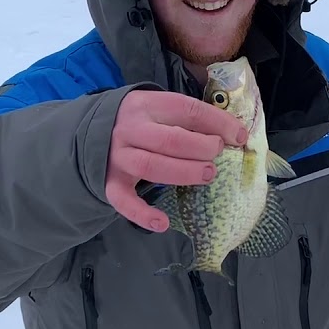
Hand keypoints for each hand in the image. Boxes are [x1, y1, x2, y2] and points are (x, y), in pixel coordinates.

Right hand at [106, 89, 247, 231]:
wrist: (90, 130)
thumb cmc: (140, 121)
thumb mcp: (158, 107)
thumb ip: (188, 118)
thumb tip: (232, 132)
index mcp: (146, 105)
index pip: (187, 110)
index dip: (216, 123)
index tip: (238, 136)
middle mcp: (130, 129)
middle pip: (171, 140)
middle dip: (201, 148)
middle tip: (216, 156)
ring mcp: (118, 156)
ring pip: (152, 166)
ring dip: (184, 172)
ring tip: (207, 175)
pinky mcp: (110, 182)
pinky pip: (124, 200)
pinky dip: (141, 213)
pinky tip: (161, 223)